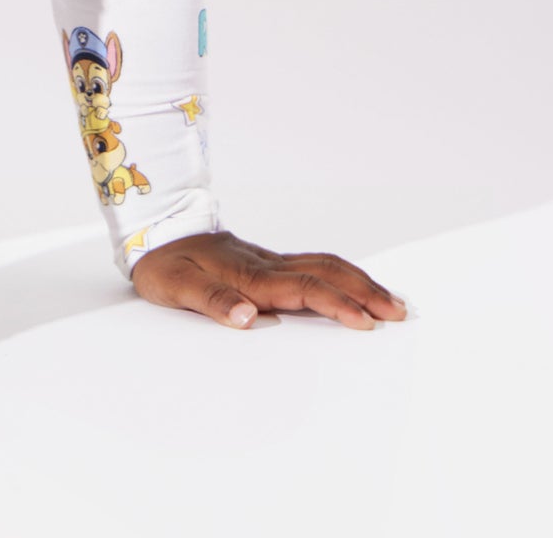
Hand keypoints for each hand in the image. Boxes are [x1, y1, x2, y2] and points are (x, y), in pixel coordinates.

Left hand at [131, 230, 408, 329]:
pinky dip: (341, 276)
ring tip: (390, 302)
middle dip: (364, 291)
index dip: (336, 304)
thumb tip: (248, 317)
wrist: (153, 232)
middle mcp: (264, 264)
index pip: (302, 288)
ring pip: (323, 265)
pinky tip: (353, 288)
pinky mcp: (266, 262)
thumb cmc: (163, 263)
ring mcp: (267, 261)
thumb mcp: (174, 286)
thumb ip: (210, 300)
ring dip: (359, 281)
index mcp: (248, 274)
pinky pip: (312, 265)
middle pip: (325, 272)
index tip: (366, 322)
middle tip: (399, 313)